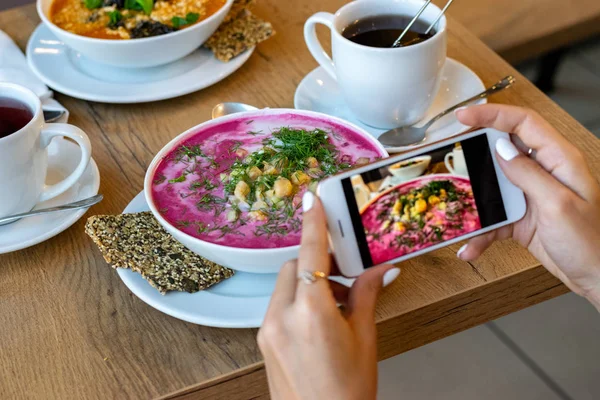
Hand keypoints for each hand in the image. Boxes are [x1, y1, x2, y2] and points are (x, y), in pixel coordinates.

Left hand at [258, 192, 399, 399]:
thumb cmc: (346, 394)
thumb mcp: (364, 339)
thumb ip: (366, 295)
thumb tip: (379, 270)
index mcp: (311, 313)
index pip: (311, 254)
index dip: (314, 223)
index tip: (313, 199)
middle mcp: (282, 317)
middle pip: (295, 266)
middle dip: (318, 263)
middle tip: (344, 274)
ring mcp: (268, 330)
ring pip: (286, 285)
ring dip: (309, 284)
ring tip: (337, 306)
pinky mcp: (263, 340)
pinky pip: (279, 305)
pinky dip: (298, 301)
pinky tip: (320, 319)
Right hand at [456, 104, 599, 309]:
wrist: (598, 277)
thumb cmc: (590, 242)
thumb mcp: (558, 205)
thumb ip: (528, 174)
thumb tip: (499, 149)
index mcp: (559, 159)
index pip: (523, 123)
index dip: (492, 114)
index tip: (462, 115)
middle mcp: (543, 172)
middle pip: (502, 148)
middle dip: (473, 151)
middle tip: (448, 154)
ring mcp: (530, 195)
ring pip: (492, 185)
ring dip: (473, 198)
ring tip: (453, 204)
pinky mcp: (520, 217)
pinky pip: (493, 218)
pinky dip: (480, 233)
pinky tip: (469, 248)